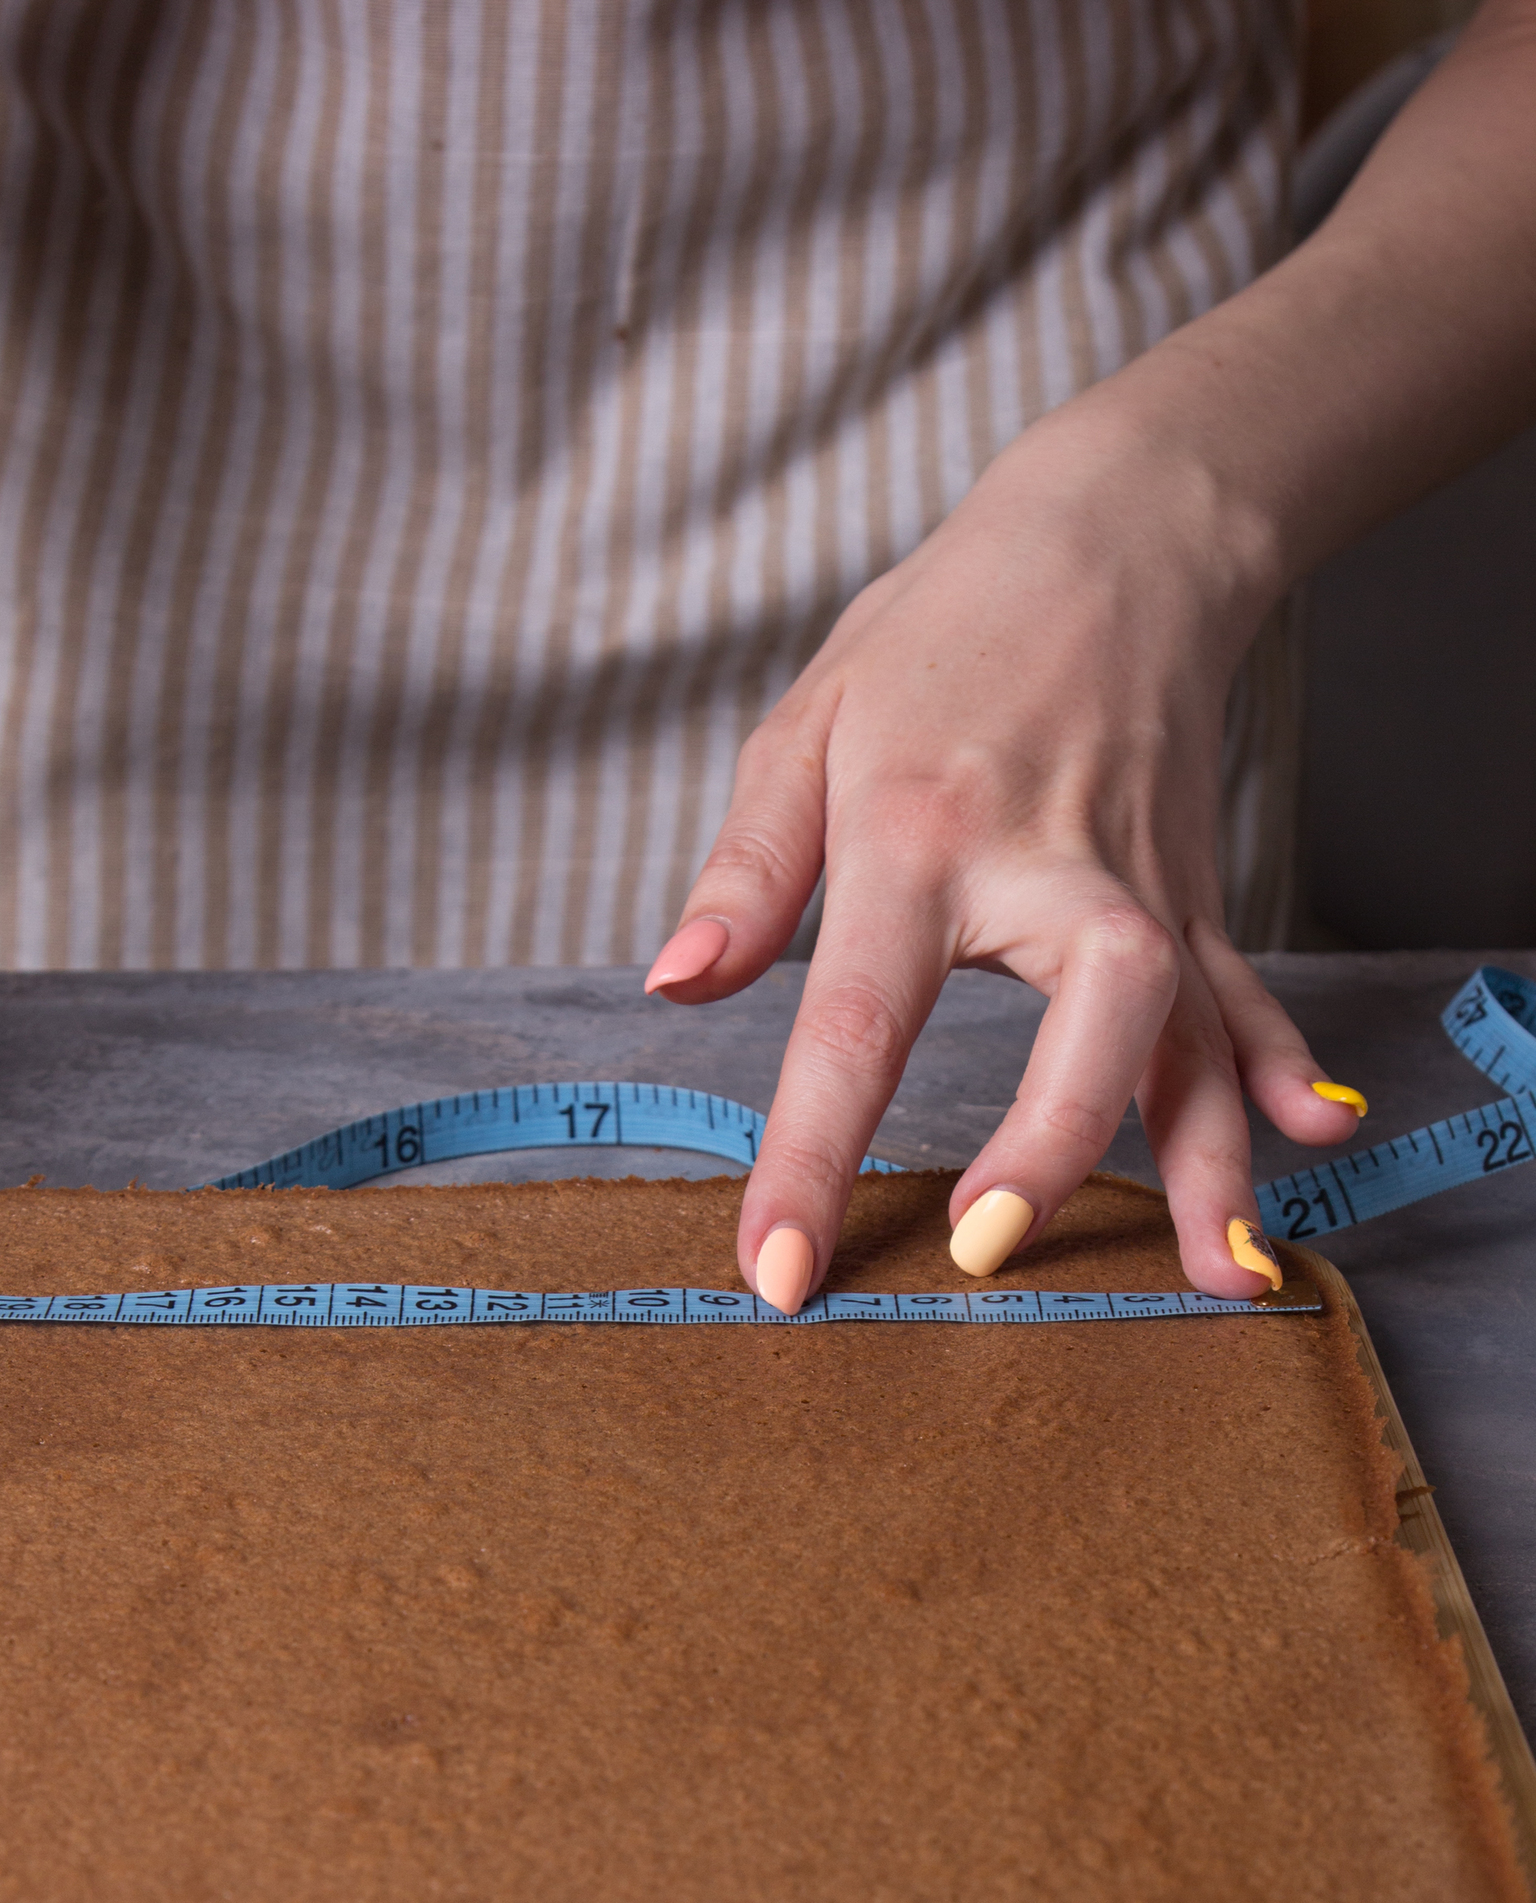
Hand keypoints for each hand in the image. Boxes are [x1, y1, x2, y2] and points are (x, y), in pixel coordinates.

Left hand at [644, 406, 1367, 1309]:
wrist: (1115, 535)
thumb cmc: (939, 638)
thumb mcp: (805, 722)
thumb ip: (746, 870)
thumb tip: (675, 987)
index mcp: (916, 837)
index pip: (855, 1022)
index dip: (811, 1157)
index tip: (777, 1273)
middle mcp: (1049, 866)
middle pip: (1090, 1008)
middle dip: (1051, 1138)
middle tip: (992, 1251)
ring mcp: (1142, 886)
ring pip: (1192, 1032)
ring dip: (1207, 1159)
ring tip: (1220, 1279)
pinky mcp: (1197, 898)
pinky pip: (1246, 999)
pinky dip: (1281, 1073)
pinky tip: (1314, 1140)